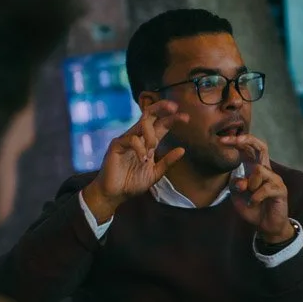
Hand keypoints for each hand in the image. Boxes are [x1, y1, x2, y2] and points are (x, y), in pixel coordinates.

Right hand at [82, 100, 188, 222]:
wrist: (115, 194)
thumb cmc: (133, 183)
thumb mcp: (155, 173)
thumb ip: (167, 162)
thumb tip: (182, 149)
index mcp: (148, 142)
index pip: (162, 125)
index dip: (173, 119)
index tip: (186, 118)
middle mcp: (138, 137)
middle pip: (149, 114)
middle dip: (162, 107)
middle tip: (174, 108)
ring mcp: (127, 139)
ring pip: (141, 124)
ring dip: (151, 135)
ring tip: (152, 150)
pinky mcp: (117, 145)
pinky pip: (131, 139)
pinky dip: (140, 148)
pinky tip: (142, 159)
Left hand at [219, 134, 293, 243]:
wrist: (267, 226)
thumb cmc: (252, 208)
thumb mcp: (237, 196)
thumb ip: (235, 185)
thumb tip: (239, 179)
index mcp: (254, 169)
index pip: (249, 149)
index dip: (237, 141)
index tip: (222, 140)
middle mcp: (266, 170)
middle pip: (262, 147)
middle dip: (247, 140)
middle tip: (235, 140)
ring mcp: (275, 179)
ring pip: (258, 170)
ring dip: (250, 184)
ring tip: (250, 197)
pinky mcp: (280, 190)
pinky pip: (264, 188)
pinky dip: (255, 197)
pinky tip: (253, 203)